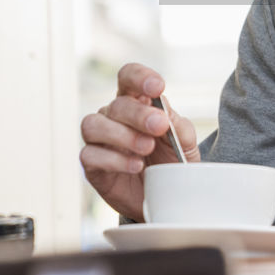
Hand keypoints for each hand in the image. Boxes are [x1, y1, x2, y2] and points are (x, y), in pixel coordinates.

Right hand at [79, 63, 199, 220]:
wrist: (166, 197)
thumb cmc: (172, 163)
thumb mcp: (184, 142)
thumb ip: (178, 125)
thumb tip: (164, 113)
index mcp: (137, 102)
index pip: (128, 77)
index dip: (139, 77)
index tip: (157, 87)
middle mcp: (114, 117)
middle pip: (116, 104)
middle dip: (139, 114)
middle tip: (159, 126)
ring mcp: (100, 140)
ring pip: (92, 125)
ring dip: (122, 135)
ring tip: (146, 148)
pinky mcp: (92, 165)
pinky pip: (89, 155)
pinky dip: (114, 160)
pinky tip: (136, 166)